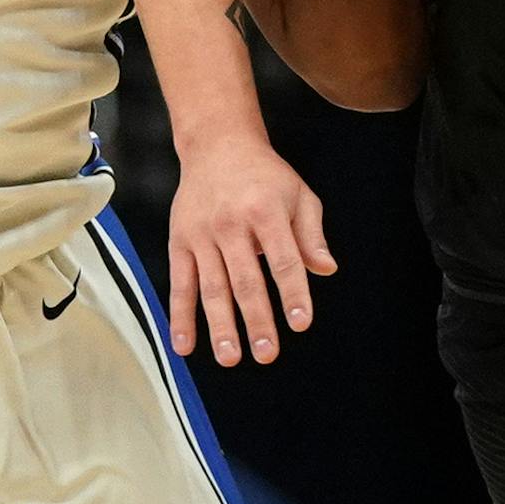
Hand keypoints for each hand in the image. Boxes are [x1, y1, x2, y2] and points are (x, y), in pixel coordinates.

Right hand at [168, 134, 335, 366]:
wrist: (217, 145)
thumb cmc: (264, 175)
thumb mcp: (298, 194)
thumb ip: (311, 234)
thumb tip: (325, 269)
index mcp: (265, 211)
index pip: (283, 259)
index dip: (293, 292)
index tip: (301, 323)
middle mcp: (231, 224)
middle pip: (246, 279)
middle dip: (257, 320)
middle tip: (266, 354)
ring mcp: (202, 234)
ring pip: (211, 287)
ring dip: (220, 326)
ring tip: (231, 357)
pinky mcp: (179, 241)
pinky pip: (179, 283)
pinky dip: (180, 316)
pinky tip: (185, 345)